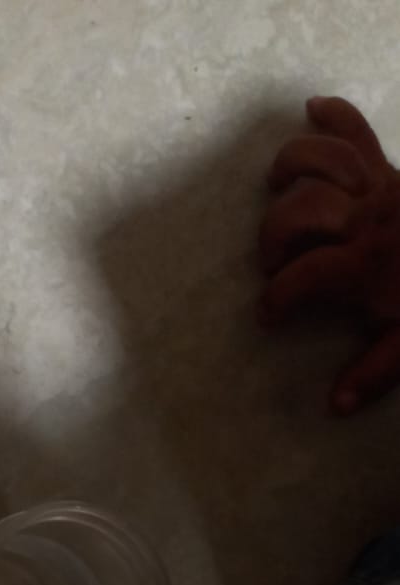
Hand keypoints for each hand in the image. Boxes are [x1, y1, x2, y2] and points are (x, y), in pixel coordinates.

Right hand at [260, 96, 399, 413]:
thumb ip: (375, 371)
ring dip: (291, 168)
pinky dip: (335, 116)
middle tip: (274, 262)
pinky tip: (312, 109)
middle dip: (274, 237)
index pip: (304, 279)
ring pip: (322, 161)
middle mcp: (366, 220)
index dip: (277, 300)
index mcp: (366, 266)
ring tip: (276, 187)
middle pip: (301, 212)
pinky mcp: (390, 169)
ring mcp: (378, 188)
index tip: (268, 318)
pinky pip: (358, 132)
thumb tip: (335, 404)